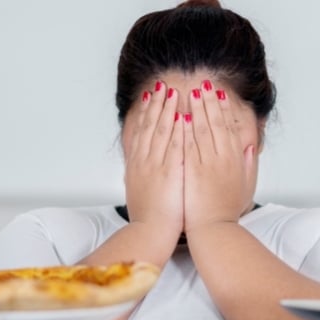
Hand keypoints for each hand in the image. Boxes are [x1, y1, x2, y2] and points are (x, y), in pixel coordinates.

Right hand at [123, 81, 184, 242]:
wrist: (148, 233)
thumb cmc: (148, 219)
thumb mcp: (140, 193)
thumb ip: (143, 176)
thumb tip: (143, 168)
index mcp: (138, 166)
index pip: (141, 133)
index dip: (145, 114)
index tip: (149, 98)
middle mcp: (144, 162)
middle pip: (149, 127)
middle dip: (155, 105)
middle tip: (160, 86)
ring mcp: (155, 166)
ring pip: (160, 132)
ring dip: (166, 111)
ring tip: (171, 92)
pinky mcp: (169, 173)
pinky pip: (174, 146)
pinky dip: (177, 130)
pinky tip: (182, 116)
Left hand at [183, 80, 256, 232]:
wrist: (214, 230)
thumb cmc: (227, 212)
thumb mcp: (246, 187)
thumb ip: (249, 165)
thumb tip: (249, 147)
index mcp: (236, 160)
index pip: (230, 128)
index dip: (224, 110)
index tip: (219, 94)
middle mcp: (223, 159)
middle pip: (216, 124)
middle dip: (209, 102)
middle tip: (204, 85)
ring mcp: (207, 164)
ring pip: (201, 130)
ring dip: (196, 110)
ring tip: (190, 92)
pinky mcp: (192, 171)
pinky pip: (188, 145)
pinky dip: (185, 130)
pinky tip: (180, 116)